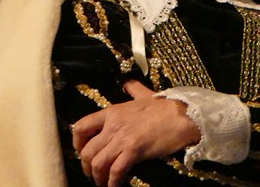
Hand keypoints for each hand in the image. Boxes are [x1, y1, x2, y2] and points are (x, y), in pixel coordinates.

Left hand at [72, 80, 200, 186]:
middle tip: (93, 174)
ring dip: (97, 177)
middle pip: (87, 150)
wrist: (182, 115)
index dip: (77, 143)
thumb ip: (134, 90)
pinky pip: (115, 170)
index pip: (81, 127)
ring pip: (97, 163)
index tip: (82, 151)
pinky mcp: (134, 150)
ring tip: (103, 183)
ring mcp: (122, 138)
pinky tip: (115, 186)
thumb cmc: (165, 106)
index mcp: (112, 112)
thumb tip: (128, 82)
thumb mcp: (145, 94)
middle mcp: (113, 125)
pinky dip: (112, 182)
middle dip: (86, 167)